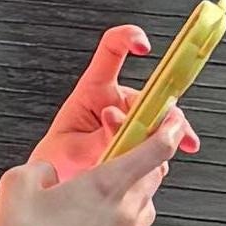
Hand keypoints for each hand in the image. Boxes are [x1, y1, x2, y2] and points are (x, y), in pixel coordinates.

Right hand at [0, 119, 174, 225]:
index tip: (171, 119)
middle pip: (155, 175)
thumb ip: (42, 168)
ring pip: (148, 204)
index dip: (168, 128)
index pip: (156, 150)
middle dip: (144, 158)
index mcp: (106, 184)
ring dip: (135, 192)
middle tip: (120, 152)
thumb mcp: (19, 182)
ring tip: (106, 190)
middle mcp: (125, 210)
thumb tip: (51, 175)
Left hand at [35, 25, 154, 173]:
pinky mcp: (140, 139)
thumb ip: (99, 139)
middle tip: (166, 135)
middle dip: (165, 114)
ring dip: (163, 139)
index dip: (128, 39)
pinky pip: (160, 142)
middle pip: (151, 94)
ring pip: (160, 120)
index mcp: (94, 90)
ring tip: (151, 161)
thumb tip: (120, 123)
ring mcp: (131, 120)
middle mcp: (116, 100)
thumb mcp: (73, 151)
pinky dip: (162, 155)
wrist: (61, 186)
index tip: (143, 46)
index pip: (112, 49)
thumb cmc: (59, 162)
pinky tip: (153, 168)